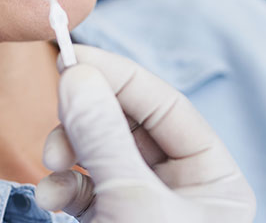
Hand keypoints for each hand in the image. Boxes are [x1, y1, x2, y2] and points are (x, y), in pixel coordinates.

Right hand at [35, 45, 254, 221]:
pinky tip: (49, 195)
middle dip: (86, 118)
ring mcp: (145, 206)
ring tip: (51, 162)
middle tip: (56, 106)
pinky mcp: (111, 221)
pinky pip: (84, 188)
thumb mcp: (133, 200)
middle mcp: (184, 190)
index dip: (119, 77)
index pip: (167, 107)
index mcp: (216, 182)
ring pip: (101, 154)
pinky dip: (61, 185)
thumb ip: (104, 136)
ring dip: (67, 151)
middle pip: (129, 126)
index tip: (72, 58)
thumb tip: (76, 74)